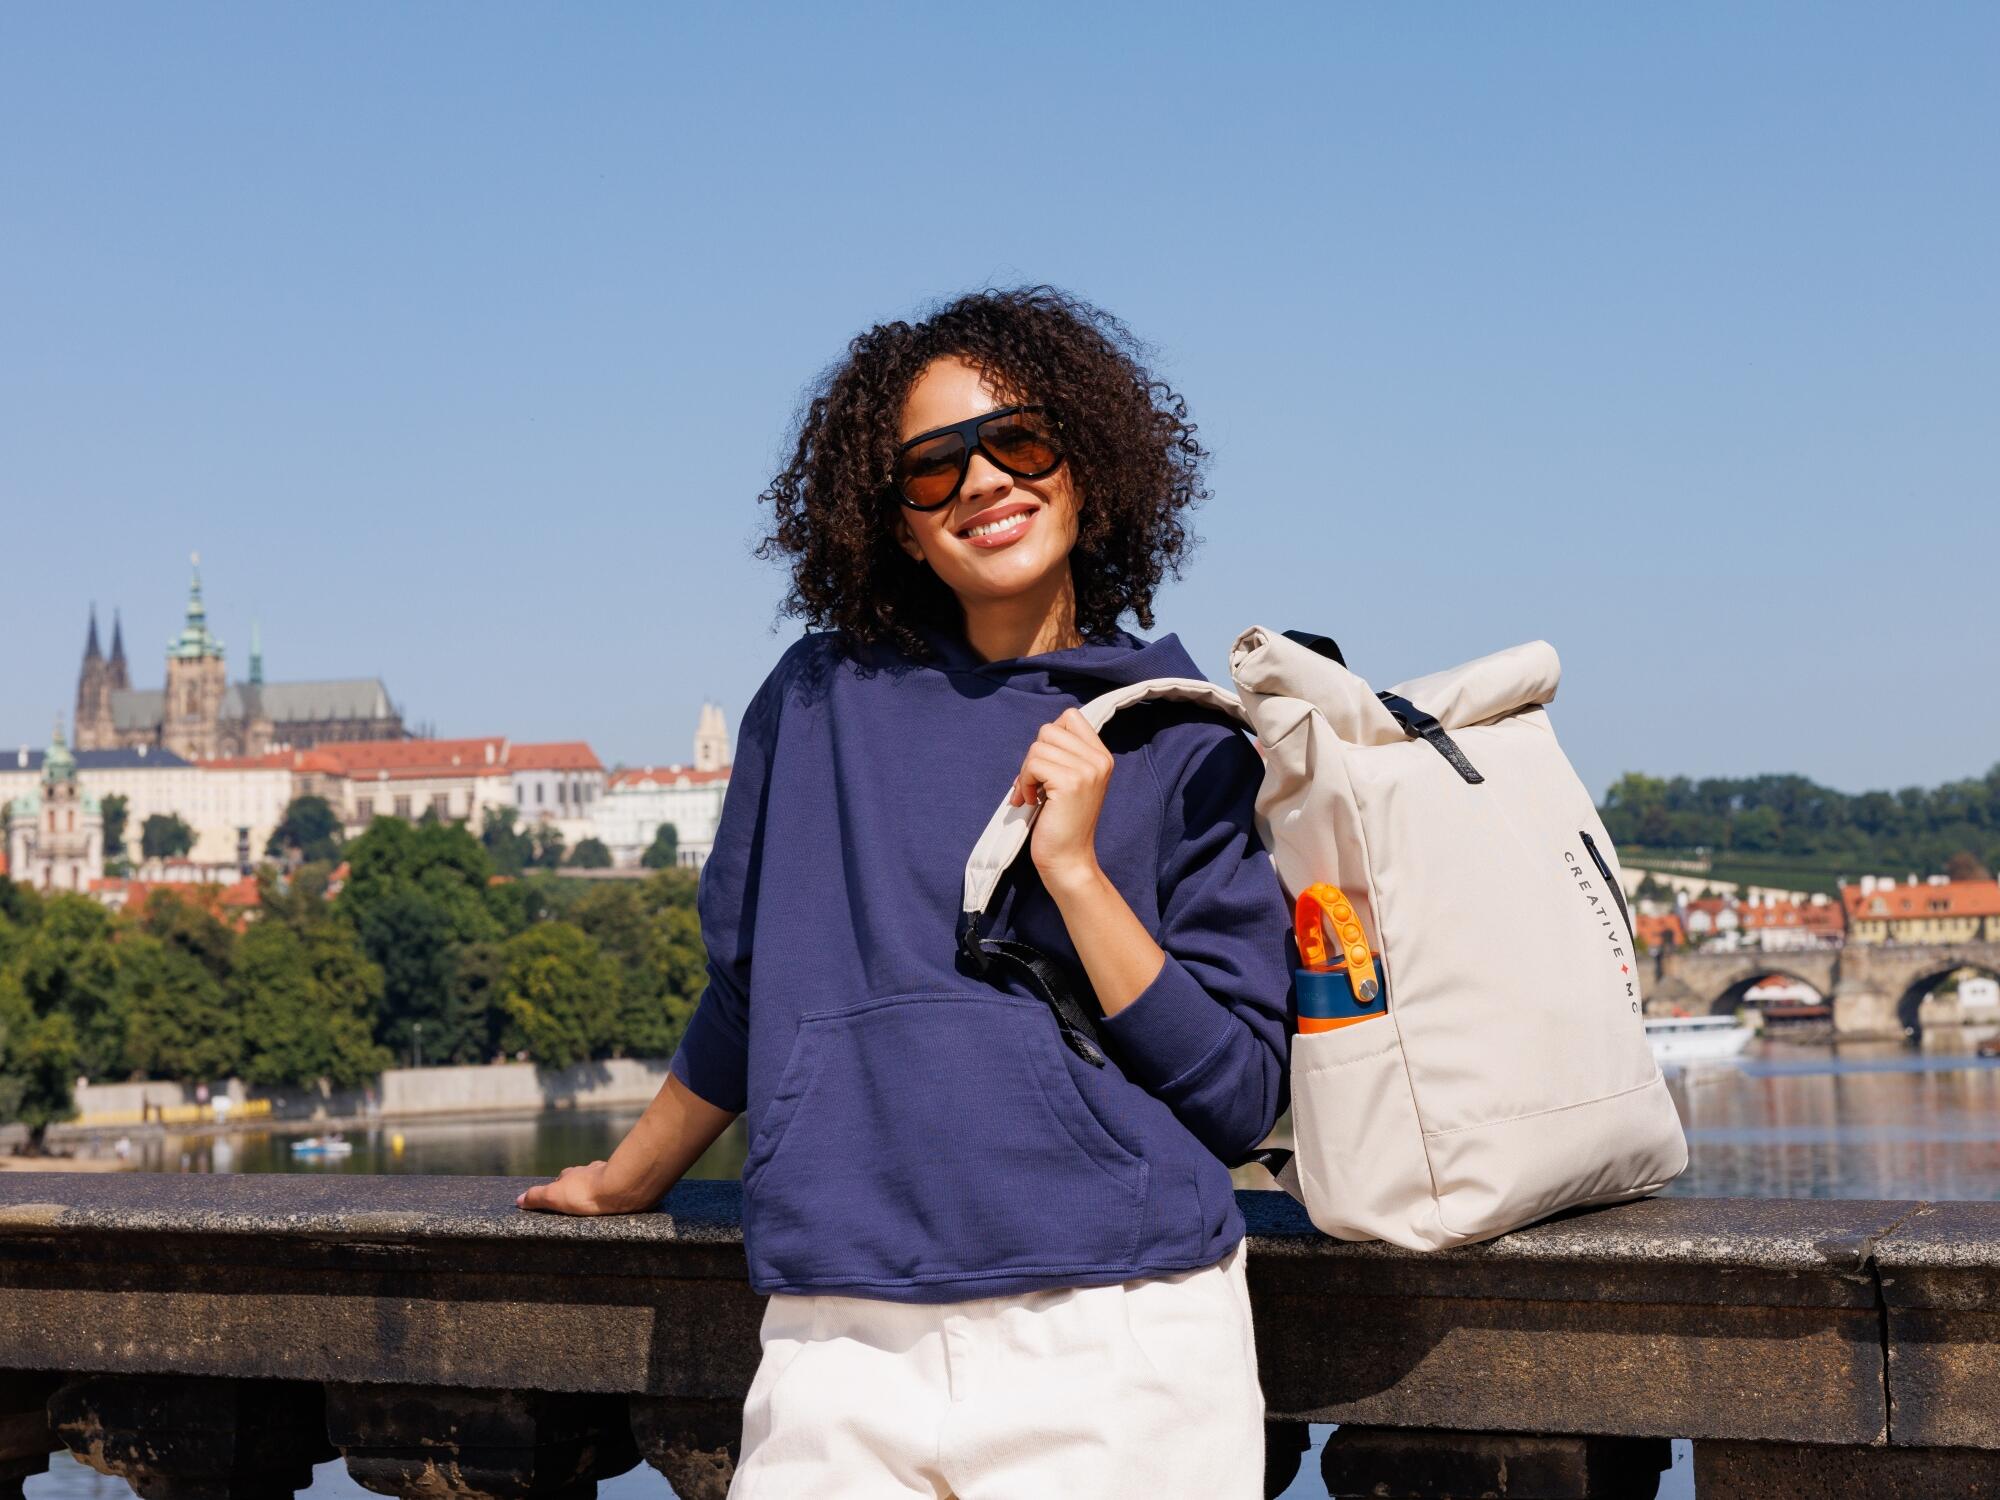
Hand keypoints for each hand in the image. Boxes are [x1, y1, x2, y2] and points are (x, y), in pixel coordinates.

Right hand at [517, 1159, 629, 1214]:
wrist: (619, 1188)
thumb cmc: (585, 1192)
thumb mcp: (554, 1196)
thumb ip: (536, 1197)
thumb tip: (518, 1199)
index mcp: (571, 1174)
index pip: (561, 1179)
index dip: (558, 1188)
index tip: (557, 1198)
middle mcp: (589, 1171)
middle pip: (581, 1178)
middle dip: (579, 1187)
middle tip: (578, 1201)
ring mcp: (608, 1175)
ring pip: (601, 1180)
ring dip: (600, 1188)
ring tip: (599, 1201)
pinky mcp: (624, 1182)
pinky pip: (618, 1187)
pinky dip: (616, 1192)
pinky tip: (618, 1200)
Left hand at [1010, 707, 1113, 889]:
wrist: (1068, 859)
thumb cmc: (1061, 822)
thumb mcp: (1071, 781)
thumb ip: (1064, 755)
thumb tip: (1040, 738)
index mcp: (1102, 756)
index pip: (1070, 717)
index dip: (1050, 738)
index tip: (1047, 767)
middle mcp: (1099, 760)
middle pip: (1049, 730)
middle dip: (1034, 757)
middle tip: (1036, 785)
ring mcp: (1087, 770)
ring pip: (1038, 747)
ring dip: (1027, 772)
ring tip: (1034, 795)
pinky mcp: (1070, 783)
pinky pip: (1033, 764)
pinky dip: (1024, 783)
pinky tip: (1031, 802)